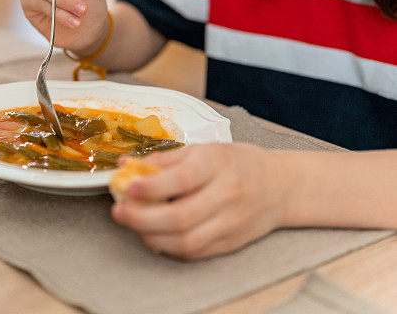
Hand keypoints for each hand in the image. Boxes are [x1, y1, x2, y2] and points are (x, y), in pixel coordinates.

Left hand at [111, 143, 288, 259]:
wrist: (281, 186)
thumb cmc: (239, 162)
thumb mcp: (204, 149)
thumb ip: (166, 159)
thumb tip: (129, 166)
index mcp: (218, 164)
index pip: (181, 180)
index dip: (151, 187)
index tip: (127, 187)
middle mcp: (226, 195)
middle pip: (180, 217)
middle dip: (143, 218)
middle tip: (120, 212)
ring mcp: (230, 223)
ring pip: (186, 241)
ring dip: (153, 236)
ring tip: (134, 225)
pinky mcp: (230, 244)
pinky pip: (195, 252)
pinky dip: (170, 247)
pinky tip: (155, 236)